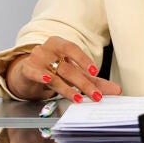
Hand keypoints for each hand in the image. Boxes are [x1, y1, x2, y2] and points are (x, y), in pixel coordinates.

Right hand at [7, 36, 121, 101]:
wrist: (27, 73)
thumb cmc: (52, 69)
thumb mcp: (73, 72)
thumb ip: (93, 80)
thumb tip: (116, 90)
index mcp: (60, 44)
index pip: (73, 49)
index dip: (84, 59)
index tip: (95, 71)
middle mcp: (47, 49)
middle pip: (67, 67)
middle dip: (83, 83)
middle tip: (95, 95)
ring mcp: (36, 59)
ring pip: (53, 74)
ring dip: (67, 88)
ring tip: (78, 99)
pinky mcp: (27, 70)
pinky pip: (34, 73)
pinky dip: (40, 75)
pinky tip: (47, 79)